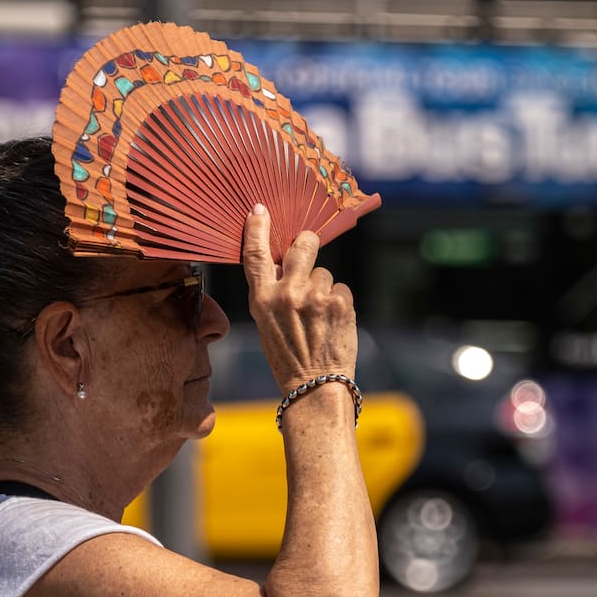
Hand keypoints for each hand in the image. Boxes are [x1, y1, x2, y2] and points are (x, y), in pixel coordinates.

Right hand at [242, 204, 357, 391]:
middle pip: (302, 245)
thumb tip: (282, 262)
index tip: (260, 210)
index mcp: (262, 299)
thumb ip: (272, 292)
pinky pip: (341, 288)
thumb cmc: (288, 356)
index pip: (255, 255)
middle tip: (309, 247)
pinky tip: (333, 323)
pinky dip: (339, 303)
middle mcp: (287, 293)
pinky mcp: (340, 302)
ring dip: (324, 288)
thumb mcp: (266, 323)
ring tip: (319, 317)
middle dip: (308, 243)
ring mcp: (315, 296)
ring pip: (324, 273)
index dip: (257, 228)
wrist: (314, 386)